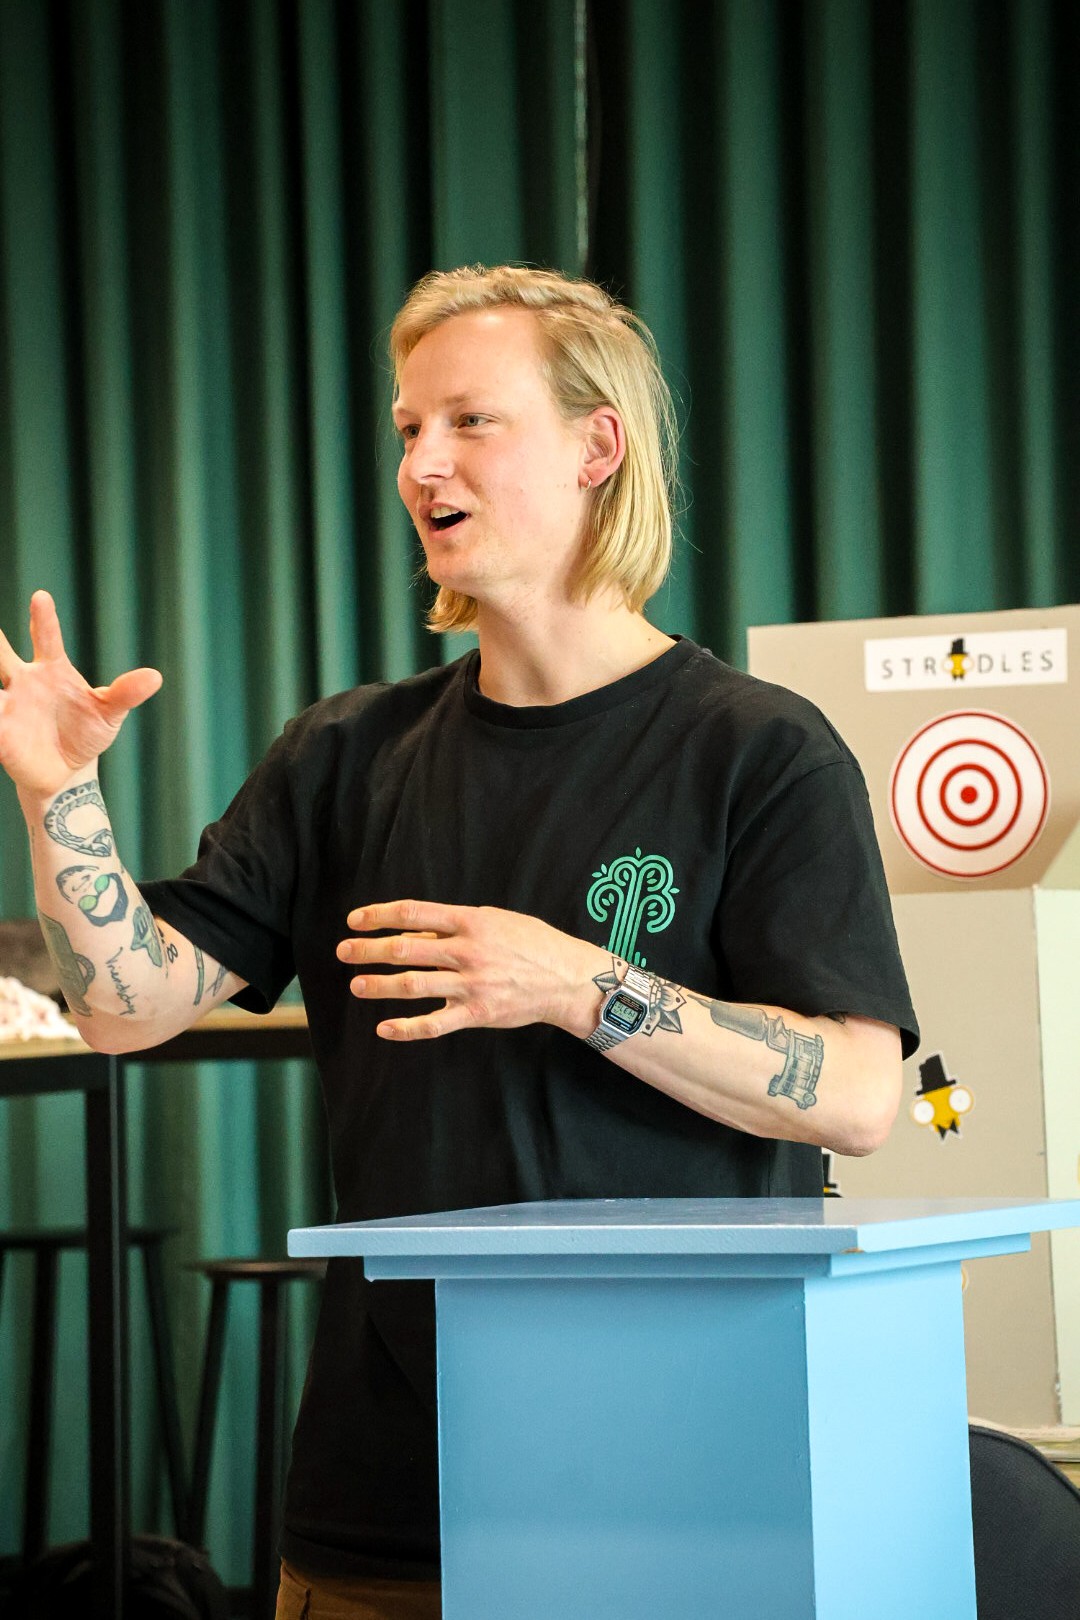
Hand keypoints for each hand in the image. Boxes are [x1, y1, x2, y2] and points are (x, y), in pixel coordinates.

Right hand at [0, 591, 161, 797]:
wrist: (68, 772)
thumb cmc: (86, 733)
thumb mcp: (109, 713)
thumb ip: (126, 693)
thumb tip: (155, 677)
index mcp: (52, 670)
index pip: (46, 638)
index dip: (44, 619)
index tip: (41, 597)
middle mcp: (24, 683)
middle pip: (1, 654)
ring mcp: (8, 708)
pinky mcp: (2, 736)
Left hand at [337, 899, 603, 1040]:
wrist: (567, 978)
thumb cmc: (531, 943)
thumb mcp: (495, 920)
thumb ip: (454, 927)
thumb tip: (412, 933)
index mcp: (470, 921)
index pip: (412, 914)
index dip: (378, 916)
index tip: (355, 920)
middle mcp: (467, 951)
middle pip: (405, 950)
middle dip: (368, 950)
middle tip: (343, 952)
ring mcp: (471, 984)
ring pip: (413, 986)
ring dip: (379, 986)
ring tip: (356, 985)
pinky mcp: (477, 1013)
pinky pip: (434, 1024)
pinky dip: (406, 1028)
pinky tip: (384, 1028)